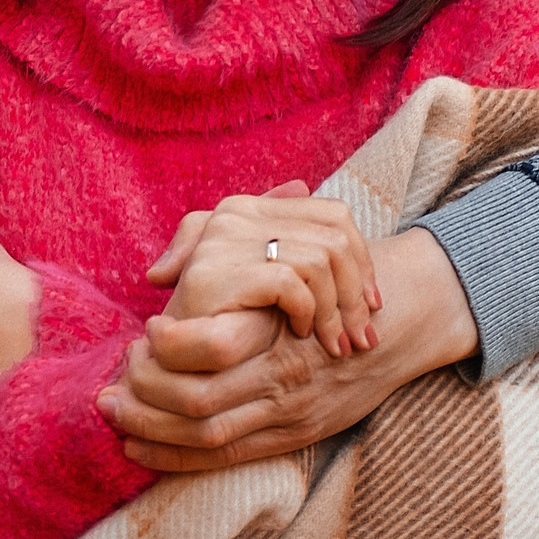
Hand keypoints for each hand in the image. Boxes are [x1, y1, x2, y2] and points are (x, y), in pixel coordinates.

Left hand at [99, 228, 476, 470]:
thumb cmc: (330, 281)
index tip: (139, 339)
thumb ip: (225, 258)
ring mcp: (292, 413)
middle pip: (199, 402)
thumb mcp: (288, 259)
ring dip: (151, 432)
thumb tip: (158, 274)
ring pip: (208, 437)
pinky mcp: (294, 435)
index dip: (165, 355)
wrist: (398, 321)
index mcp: (280, 329)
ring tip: (114, 416)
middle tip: (110, 387)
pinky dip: (177, 459)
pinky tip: (139, 452)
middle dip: (144, 401)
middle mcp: (286, 377)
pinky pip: (228, 458)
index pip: (210, 354)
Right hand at [147, 182, 380, 356]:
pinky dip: (307, 312)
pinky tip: (299, 333)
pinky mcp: (221, 270)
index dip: (363, 259)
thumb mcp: (251, 271)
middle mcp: (234, 213)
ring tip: (335, 343)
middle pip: (335, 237)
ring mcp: (224, 239)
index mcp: (246, 208)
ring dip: (337, 310)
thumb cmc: (217, 314)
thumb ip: (275, 230)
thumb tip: (300, 187)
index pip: (333, 214)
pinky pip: (294, 282)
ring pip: (322, 260)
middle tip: (362, 335)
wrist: (168, 351)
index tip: (370, 304)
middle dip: (357, 292)